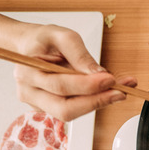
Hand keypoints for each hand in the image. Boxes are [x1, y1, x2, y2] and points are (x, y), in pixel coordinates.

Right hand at [12, 23, 136, 120]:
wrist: (29, 45)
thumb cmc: (43, 40)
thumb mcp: (62, 36)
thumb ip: (81, 55)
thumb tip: (99, 74)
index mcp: (28, 71)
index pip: (60, 85)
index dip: (88, 86)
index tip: (110, 79)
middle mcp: (28, 92)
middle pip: (65, 108)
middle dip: (96, 101)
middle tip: (120, 92)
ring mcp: (37, 103)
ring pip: (70, 113)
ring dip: (97, 103)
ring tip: (118, 89)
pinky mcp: (47, 108)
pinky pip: (71, 110)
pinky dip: (90, 102)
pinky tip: (104, 92)